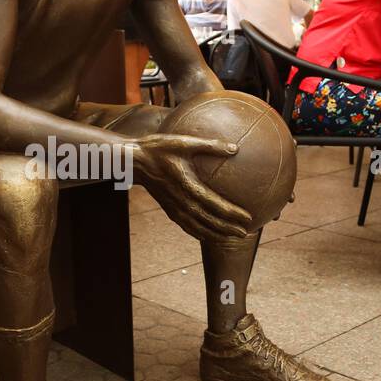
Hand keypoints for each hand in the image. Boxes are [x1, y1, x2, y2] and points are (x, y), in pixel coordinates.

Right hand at [132, 133, 252, 240]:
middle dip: (227, 229)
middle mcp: (180, 201)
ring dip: (215, 234)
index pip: (213, 204)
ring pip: (197, 227)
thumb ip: (210, 145)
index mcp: (187, 185)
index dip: (231, 213)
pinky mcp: (168, 209)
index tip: (247, 218)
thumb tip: (235, 148)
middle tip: (245, 233)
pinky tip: (208, 236)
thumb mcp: (183, 142)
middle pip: (207, 220)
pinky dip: (199, 233)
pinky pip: (186, 225)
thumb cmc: (158, 148)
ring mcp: (173, 207)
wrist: (133, 161)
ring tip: (231, 238)